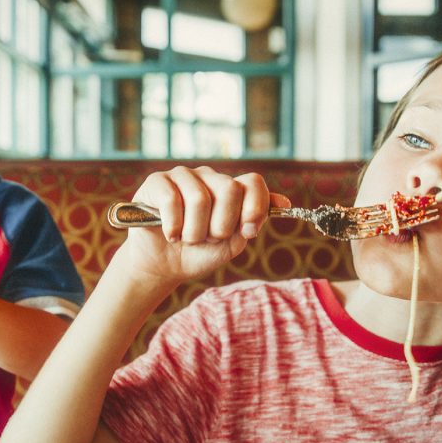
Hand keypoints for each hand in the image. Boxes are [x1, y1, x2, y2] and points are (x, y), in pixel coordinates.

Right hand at [121, 166, 288, 283]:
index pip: (253, 183)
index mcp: (230, 189)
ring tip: (186, 239)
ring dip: (194, 232)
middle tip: (208, 239)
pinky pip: (172, 200)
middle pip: (229, 190)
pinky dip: (173, 226)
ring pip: (199, 198)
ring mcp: (183, 176)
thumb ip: (253, 222)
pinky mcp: (157, 182)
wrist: (162, 266)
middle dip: (220, 226)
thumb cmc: (198, 253)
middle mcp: (209, 177)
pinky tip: (170, 235)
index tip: (247, 232)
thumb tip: (284, 203)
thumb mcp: (231, 243)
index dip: (255, 207)